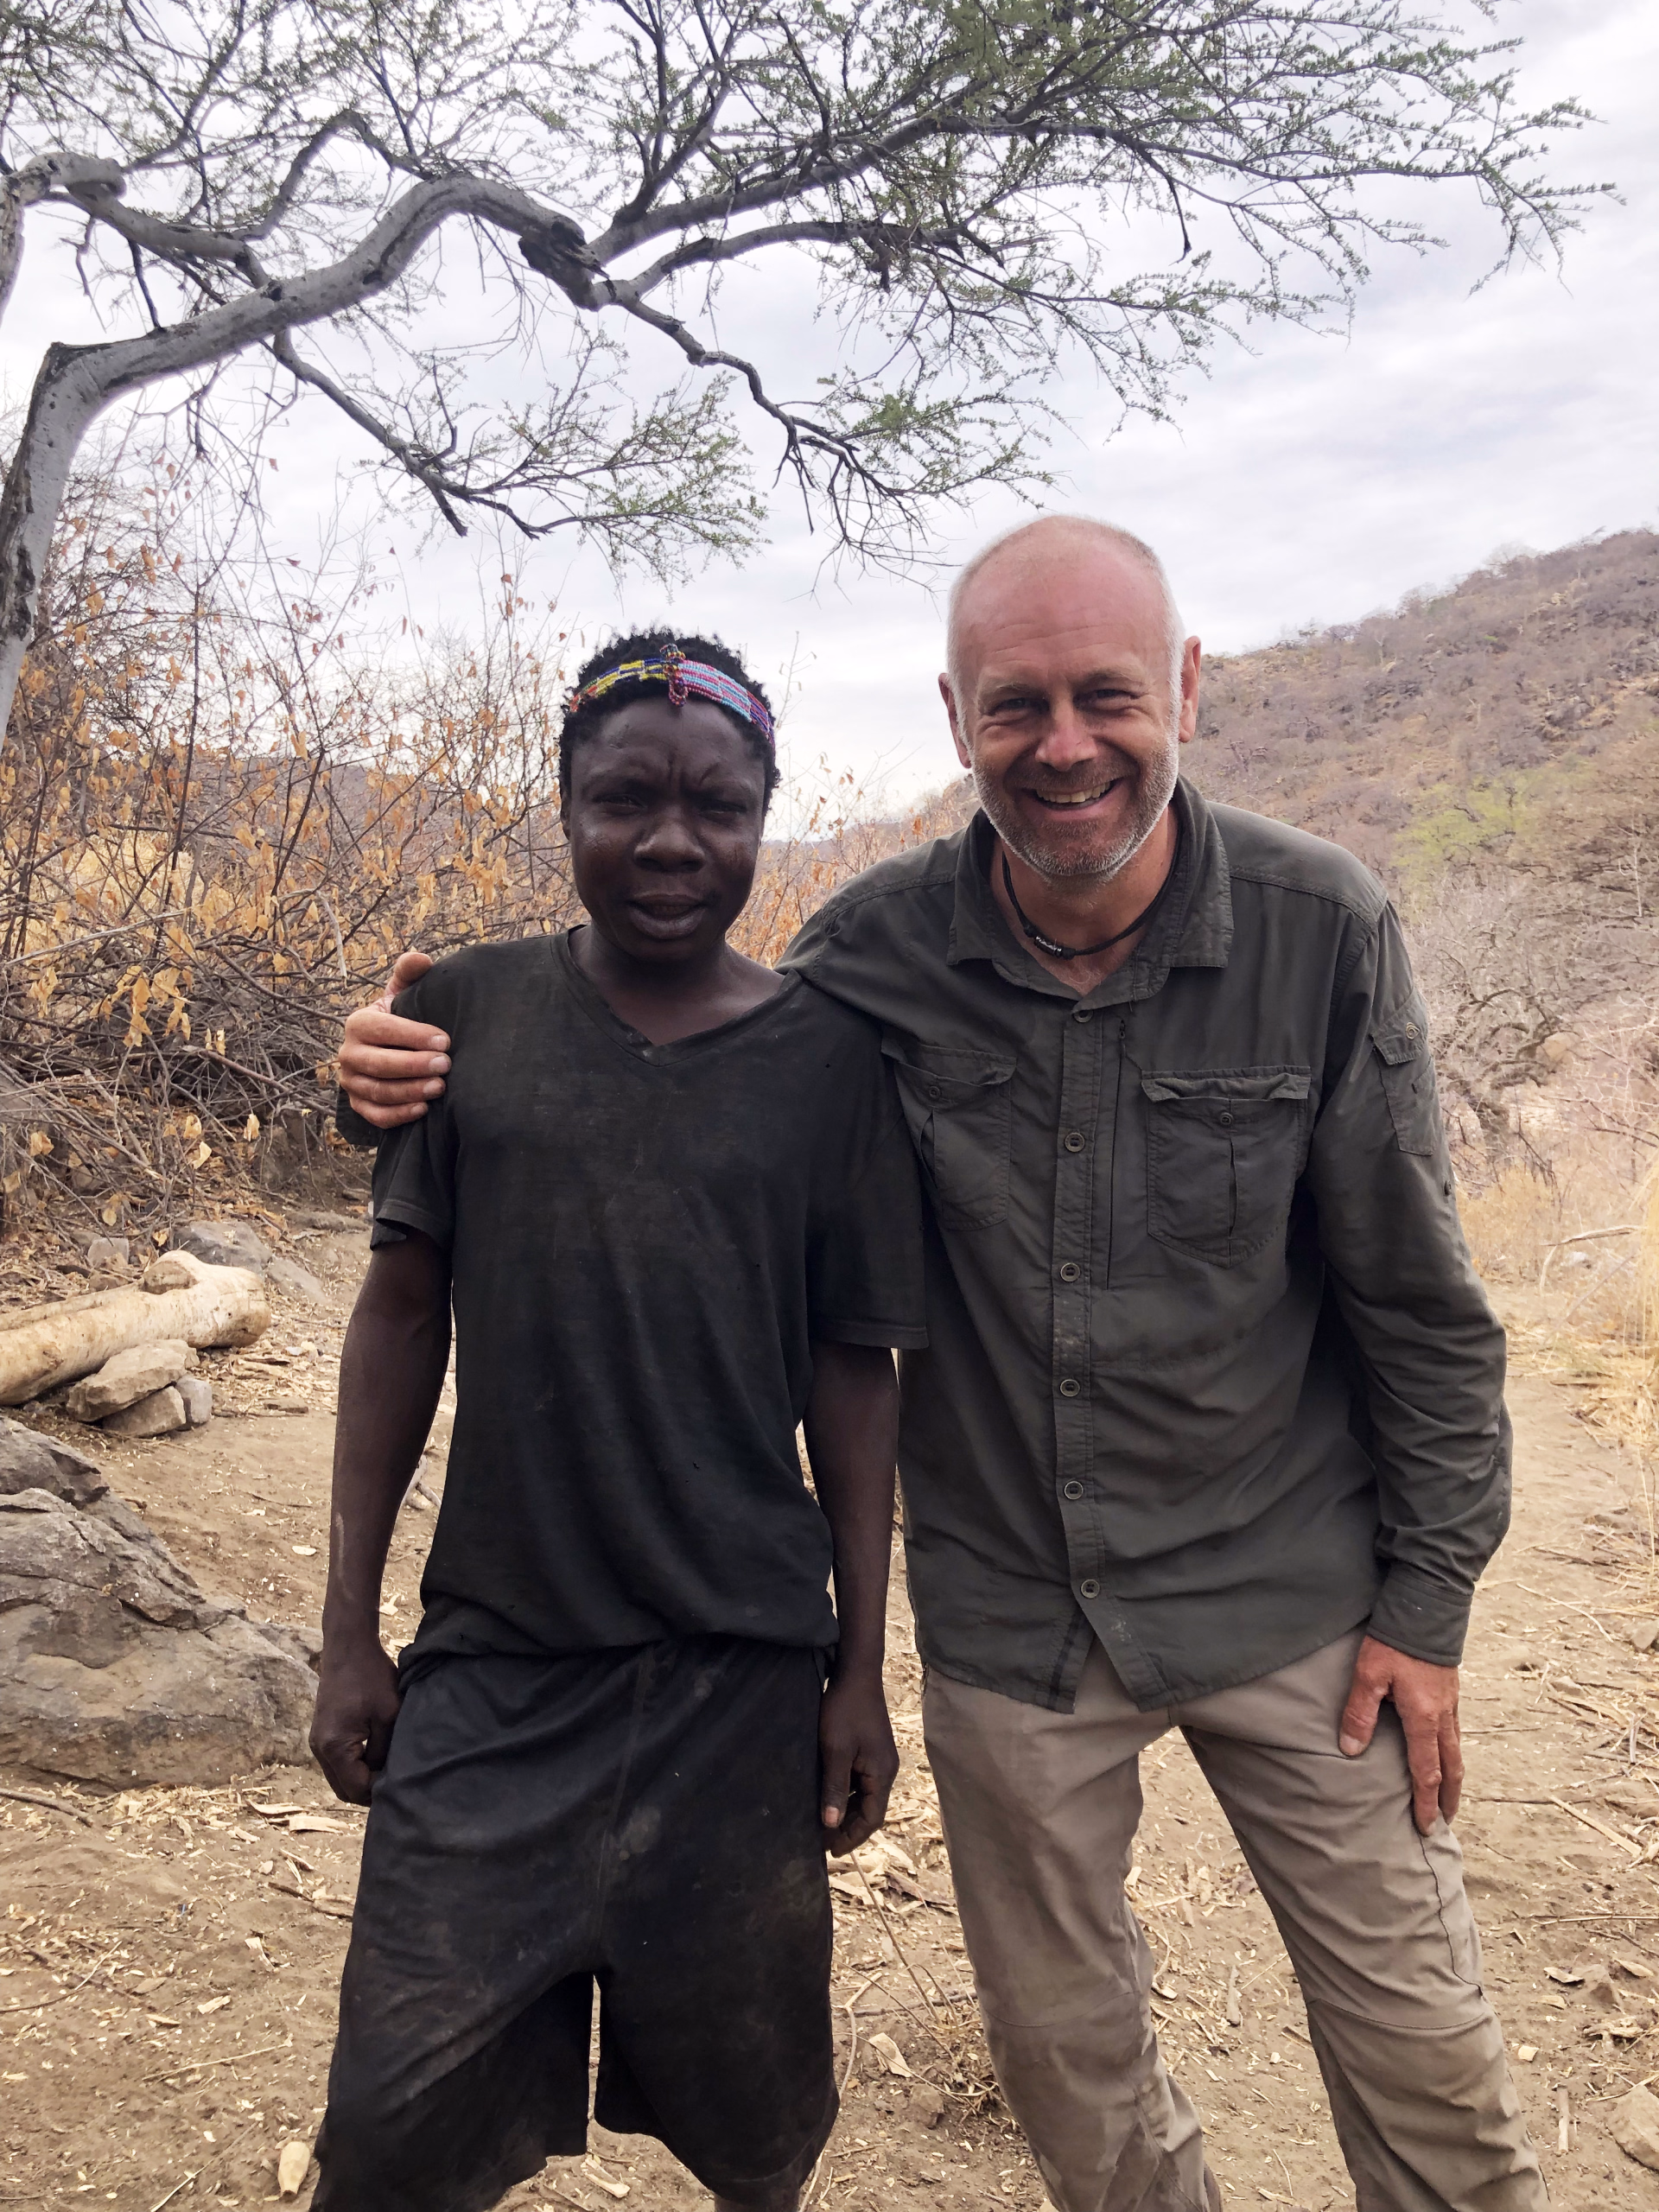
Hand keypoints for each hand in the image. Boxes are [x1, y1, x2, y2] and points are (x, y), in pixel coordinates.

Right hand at [311, 1638, 402, 1804]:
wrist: (348, 1648)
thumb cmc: (372, 1677)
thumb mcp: (388, 1715)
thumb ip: (385, 1751)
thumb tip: (387, 1778)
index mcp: (334, 1747)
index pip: (356, 1789)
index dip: (379, 1792)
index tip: (401, 1784)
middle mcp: (319, 1749)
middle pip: (344, 1790)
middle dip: (369, 1791)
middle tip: (396, 1783)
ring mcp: (317, 1742)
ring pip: (340, 1778)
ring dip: (361, 1779)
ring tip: (388, 1770)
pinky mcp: (322, 1734)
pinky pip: (337, 1763)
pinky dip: (354, 1767)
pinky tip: (376, 1757)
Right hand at [338, 950, 446, 1128]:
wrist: (386, 1048)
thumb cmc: (400, 1018)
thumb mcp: (403, 993)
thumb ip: (410, 973)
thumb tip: (421, 959)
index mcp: (358, 1023)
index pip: (384, 1030)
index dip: (414, 1036)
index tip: (445, 1041)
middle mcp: (348, 1053)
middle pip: (379, 1064)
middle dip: (414, 1066)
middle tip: (446, 1065)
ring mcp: (351, 1081)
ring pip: (378, 1091)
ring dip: (410, 1091)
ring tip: (440, 1088)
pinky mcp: (358, 1104)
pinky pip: (375, 1114)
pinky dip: (398, 1115)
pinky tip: (423, 1109)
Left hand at [819, 1669, 898, 1856]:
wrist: (856, 1673)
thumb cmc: (845, 1710)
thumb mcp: (835, 1750)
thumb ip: (834, 1787)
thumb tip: (830, 1824)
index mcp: (882, 1773)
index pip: (872, 1818)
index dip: (852, 1837)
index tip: (831, 1851)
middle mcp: (885, 1770)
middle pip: (869, 1810)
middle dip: (847, 1827)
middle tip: (821, 1841)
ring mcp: (879, 1759)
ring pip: (864, 1796)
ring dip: (845, 1811)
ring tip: (822, 1823)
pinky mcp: (871, 1750)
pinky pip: (860, 1781)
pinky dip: (845, 1794)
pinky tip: (828, 1796)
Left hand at [1339, 1633, 1462, 1833]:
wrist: (1426, 1606)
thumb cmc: (1395, 1640)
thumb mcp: (1369, 1675)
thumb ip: (1359, 1713)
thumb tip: (1350, 1751)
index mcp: (1424, 1718)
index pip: (1427, 1773)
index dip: (1426, 1802)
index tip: (1427, 1827)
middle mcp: (1443, 1716)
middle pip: (1451, 1769)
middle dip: (1449, 1799)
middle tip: (1445, 1824)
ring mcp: (1451, 1704)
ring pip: (1456, 1751)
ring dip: (1453, 1778)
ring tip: (1447, 1798)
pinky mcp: (1450, 1691)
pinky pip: (1454, 1733)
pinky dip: (1451, 1754)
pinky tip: (1442, 1754)